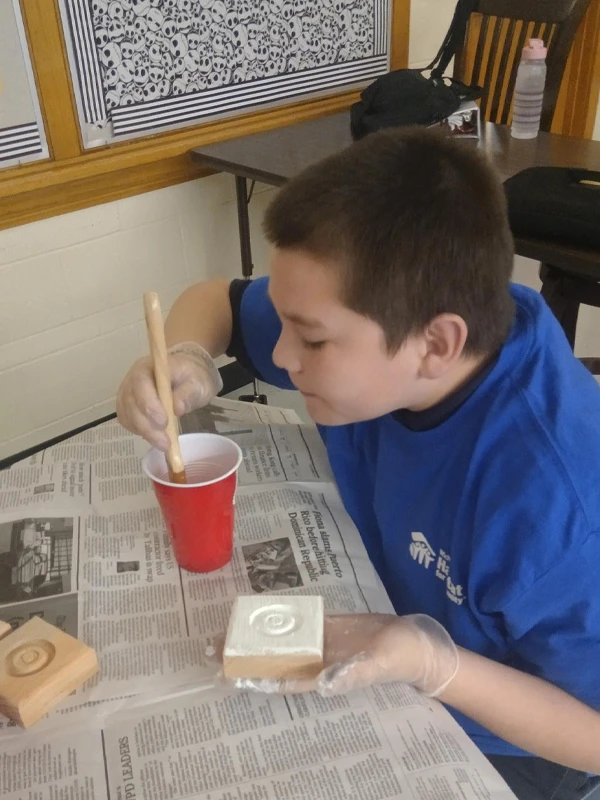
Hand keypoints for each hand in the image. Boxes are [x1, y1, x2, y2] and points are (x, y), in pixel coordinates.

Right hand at [116, 342, 222, 449]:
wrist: (186, 373)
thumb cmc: (192, 376)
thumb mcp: (198, 382)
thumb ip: (188, 393)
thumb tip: (177, 408)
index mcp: (149, 367)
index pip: (140, 383)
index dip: (148, 404)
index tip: (163, 422)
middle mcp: (132, 379)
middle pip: (130, 403)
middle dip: (147, 426)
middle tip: (165, 443)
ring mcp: (128, 393)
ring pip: (127, 415)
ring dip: (144, 432)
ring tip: (163, 444)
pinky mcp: (128, 406)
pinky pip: (127, 421)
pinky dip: (139, 431)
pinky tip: (154, 437)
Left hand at [208, 613, 458, 696]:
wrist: (414, 643)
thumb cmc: (398, 657)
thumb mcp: (378, 664)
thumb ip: (354, 674)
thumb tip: (325, 682)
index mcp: (324, 675)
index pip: (281, 679)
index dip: (253, 677)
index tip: (226, 673)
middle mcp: (315, 662)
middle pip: (272, 660)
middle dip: (244, 655)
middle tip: (209, 647)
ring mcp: (320, 644)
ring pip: (281, 642)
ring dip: (255, 637)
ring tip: (225, 629)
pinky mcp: (328, 628)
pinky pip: (298, 624)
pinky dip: (279, 620)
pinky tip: (261, 613)